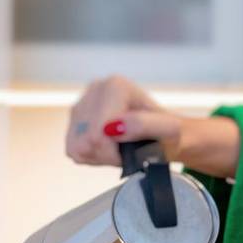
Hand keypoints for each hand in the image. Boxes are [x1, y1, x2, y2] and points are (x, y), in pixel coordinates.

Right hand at [64, 75, 241, 177]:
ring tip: (119, 149)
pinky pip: (72, 150)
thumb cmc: (168, 133)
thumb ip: (144, 125)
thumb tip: (114, 127)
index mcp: (116, 86)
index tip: (132, 150)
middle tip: (127, 151)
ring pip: (77, 146)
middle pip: (86, 140)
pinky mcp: (74, 121)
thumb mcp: (169, 130)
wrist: (165, 137)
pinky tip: (108, 149)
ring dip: (99, 156)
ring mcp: (82, 105)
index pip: (98, 132)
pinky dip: (91, 156)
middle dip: (107, 154)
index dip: (114, 150)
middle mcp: (95, 89)